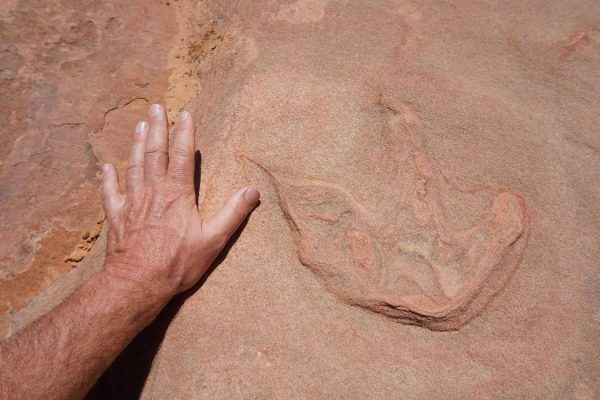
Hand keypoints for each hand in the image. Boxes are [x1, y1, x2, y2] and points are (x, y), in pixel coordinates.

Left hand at [101, 104, 258, 299]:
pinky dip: (109, 178)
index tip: (186, 114)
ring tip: (139, 125)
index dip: (184, 134)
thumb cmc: (177, 263)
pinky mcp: (117, 217)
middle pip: (155, 153)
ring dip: (137, 144)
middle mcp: (153, 192)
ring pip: (134, 166)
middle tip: (156, 107)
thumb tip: (253, 191)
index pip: (182, 156)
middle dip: (157, 128)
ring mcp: (132, 203)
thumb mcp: (213, 240)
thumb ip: (233, 214)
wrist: (138, 282)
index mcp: (177, 195)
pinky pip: (111, 192)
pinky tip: (107, 167)